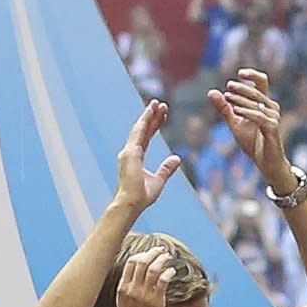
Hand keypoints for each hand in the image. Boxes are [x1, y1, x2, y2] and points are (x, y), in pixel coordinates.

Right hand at [114, 99, 180, 213]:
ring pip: (140, 128)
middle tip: (161, 104)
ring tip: (156, 103)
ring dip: (148, 115)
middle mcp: (130, 152)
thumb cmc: (142, 195)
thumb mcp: (159, 180)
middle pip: (143, 129)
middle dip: (152, 116)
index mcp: (136, 157)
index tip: (163, 114)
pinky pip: (138, 133)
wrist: (132, 203)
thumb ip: (166, 168)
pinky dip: (144, 122)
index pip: (146, 136)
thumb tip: (177, 158)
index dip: (154, 124)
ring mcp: (129, 152)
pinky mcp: (130, 153)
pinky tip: (150, 112)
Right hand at [115, 244, 177, 306]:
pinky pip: (163, 279)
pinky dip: (168, 272)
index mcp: (122, 288)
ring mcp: (143, 294)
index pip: (130, 263)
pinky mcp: (156, 300)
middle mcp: (131, 289)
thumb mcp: (124, 305)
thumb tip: (138, 282)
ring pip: (152, 268)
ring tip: (168, 257)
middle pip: (141, 261)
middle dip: (152, 253)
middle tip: (162, 250)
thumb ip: (130, 292)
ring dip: (161, 259)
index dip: (142, 255)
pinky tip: (172, 271)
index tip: (150, 253)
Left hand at [210, 68, 289, 180]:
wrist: (267, 163)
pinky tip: (236, 110)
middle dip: (242, 87)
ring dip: (241, 100)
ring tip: (228, 98)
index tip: (240, 73)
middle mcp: (271, 108)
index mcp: (263, 103)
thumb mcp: (235, 123)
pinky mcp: (273, 129)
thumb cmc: (254, 142)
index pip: (262, 82)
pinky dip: (247, 112)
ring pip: (256, 103)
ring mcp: (273, 118)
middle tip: (228, 86)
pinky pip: (259, 117)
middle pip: (257, 90)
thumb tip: (211, 92)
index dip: (252, 75)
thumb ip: (225, 108)